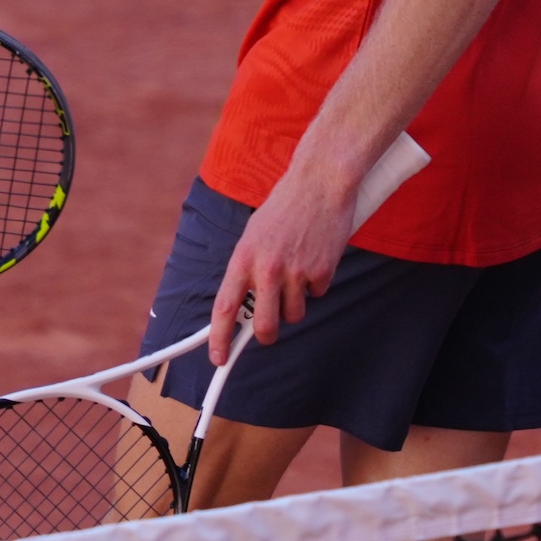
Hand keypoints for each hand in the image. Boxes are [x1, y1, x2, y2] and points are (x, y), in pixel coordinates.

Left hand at [207, 155, 361, 360]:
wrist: (320, 182)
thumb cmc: (285, 206)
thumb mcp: (254, 235)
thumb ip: (247, 268)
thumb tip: (241, 302)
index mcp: (243, 258)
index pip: (224, 308)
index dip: (219, 339)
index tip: (218, 357)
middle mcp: (267, 268)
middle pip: (264, 326)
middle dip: (266, 334)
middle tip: (269, 329)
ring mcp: (296, 271)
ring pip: (294, 314)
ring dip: (295, 303)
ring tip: (297, 272)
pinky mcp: (323, 271)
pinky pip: (318, 294)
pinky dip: (317, 283)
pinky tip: (315, 258)